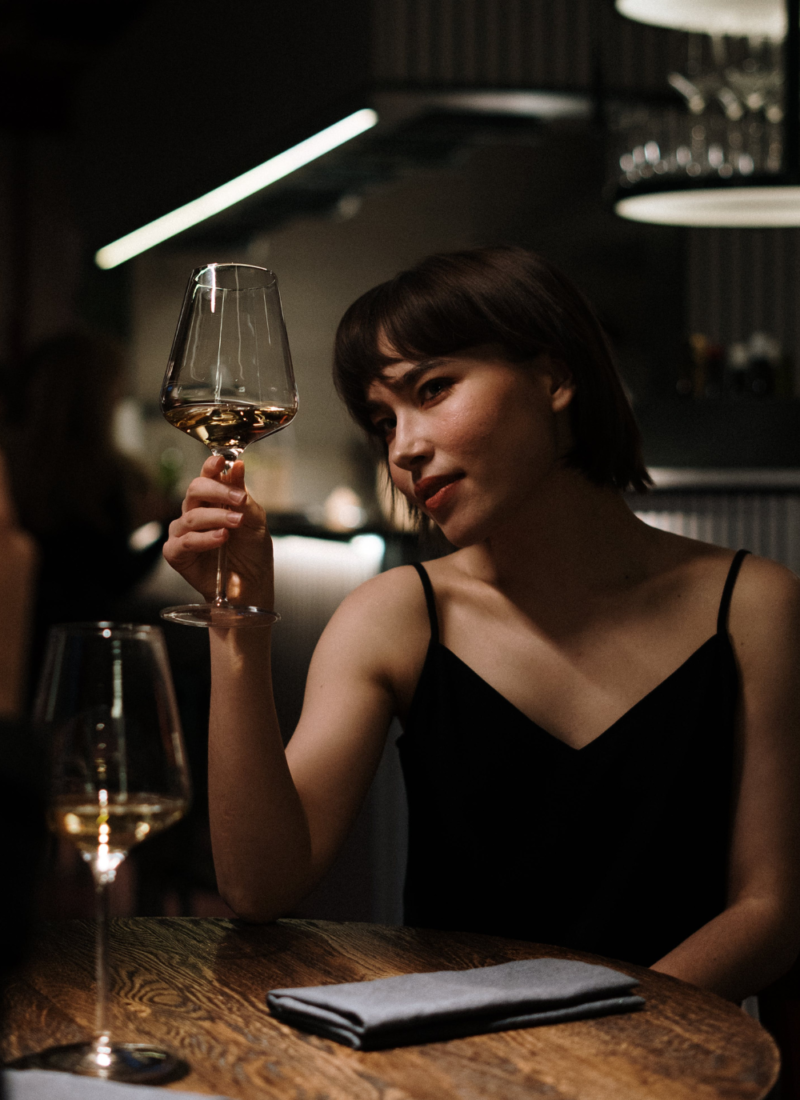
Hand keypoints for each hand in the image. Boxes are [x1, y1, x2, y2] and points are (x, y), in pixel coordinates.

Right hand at [163, 455, 273, 606]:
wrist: (252, 584)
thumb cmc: (252, 552)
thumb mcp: (255, 520)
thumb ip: (243, 495)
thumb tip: (237, 466)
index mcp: (213, 501)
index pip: (207, 476)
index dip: (211, 466)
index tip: (221, 460)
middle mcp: (195, 513)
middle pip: (194, 490)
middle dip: (216, 490)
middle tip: (238, 498)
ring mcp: (184, 533)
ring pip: (191, 516)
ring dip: (216, 517)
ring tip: (236, 523)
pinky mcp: (177, 554)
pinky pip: (184, 541)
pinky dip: (204, 538)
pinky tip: (221, 538)